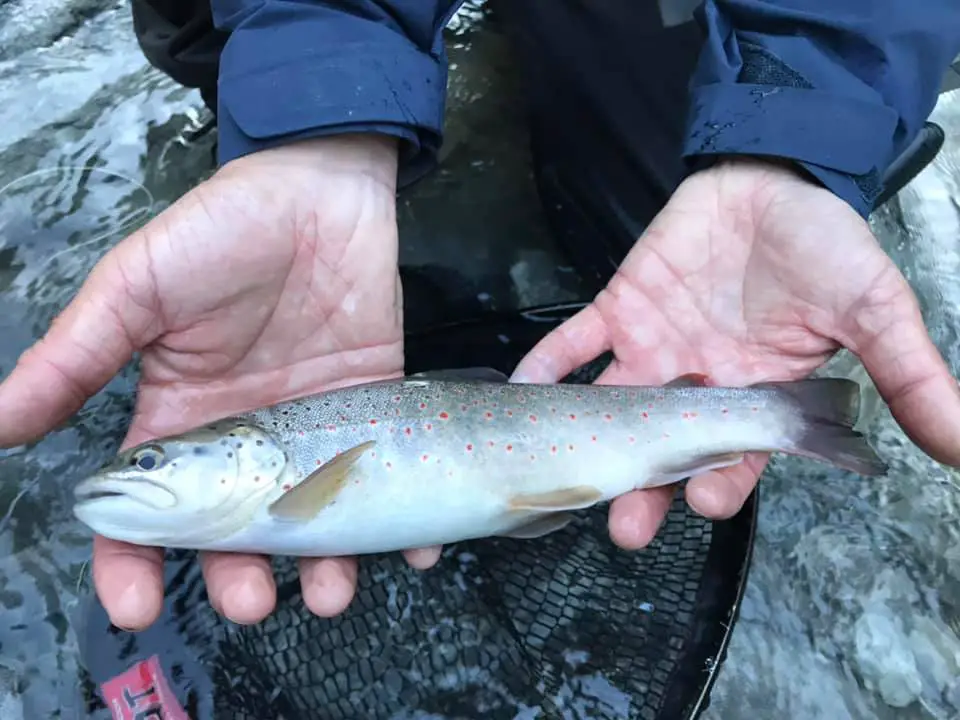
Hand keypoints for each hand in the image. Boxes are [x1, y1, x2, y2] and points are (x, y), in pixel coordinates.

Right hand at [0, 134, 440, 629]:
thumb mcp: (135, 290)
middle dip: (240, 578)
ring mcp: (313, 432)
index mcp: (181, 421)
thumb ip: (75, 358)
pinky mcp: (372, 412)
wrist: (319, 190)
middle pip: (237, 534)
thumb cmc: (220, 233)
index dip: (133, 561)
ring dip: (323, 566)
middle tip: (253, 603)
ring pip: (314, 521)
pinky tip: (413, 550)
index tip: (136, 605)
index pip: (148, 512)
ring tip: (331, 591)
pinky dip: (403, 521)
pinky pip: (385, 477)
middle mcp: (247, 442)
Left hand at [513, 157, 959, 547]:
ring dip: (585, 440)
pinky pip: (572, 342)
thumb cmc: (826, 246)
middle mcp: (695, 385)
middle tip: (623, 526)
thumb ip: (907, 375)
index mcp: (753, 396)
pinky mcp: (617, 308)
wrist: (776, 177)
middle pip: (662, 452)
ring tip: (561, 475)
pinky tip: (523, 389)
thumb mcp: (875, 309)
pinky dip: (546, 363)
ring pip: (611, 410)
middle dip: (642, 490)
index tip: (707, 503)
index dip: (720, 485)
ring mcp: (651, 349)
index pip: (733, 459)